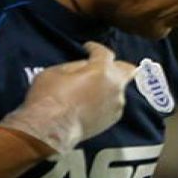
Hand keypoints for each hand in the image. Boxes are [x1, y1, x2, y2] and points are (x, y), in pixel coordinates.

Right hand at [0, 42, 136, 152]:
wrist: (51, 128)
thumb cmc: (50, 98)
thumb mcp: (57, 71)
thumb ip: (77, 65)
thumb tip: (85, 67)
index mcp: (102, 70)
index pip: (104, 53)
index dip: (95, 48)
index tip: (89, 48)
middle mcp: (115, 85)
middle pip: (127, 69)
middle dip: (116, 65)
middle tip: (103, 66)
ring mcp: (116, 103)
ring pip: (119, 88)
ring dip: (109, 85)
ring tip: (93, 87)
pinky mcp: (112, 119)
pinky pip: (114, 103)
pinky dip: (106, 100)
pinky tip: (92, 102)